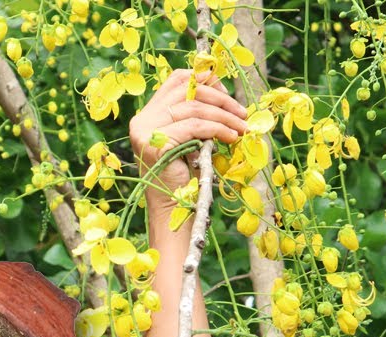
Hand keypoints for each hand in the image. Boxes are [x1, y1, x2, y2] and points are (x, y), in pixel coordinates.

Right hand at [128, 69, 248, 205]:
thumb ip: (196, 116)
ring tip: (241, 128)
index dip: (204, 81)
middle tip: (242, 113)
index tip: (227, 95)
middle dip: (220, 99)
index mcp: (148, 113)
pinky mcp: (156, 143)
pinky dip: (218, 129)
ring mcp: (146, 130)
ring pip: (194, 107)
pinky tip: (230, 137)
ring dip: (224, 116)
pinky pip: (195, 126)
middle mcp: (143, 119)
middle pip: (187, 90)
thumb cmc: (185, 175)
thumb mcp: (190, 138)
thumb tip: (225, 96)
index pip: (176, 80)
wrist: (172, 207)